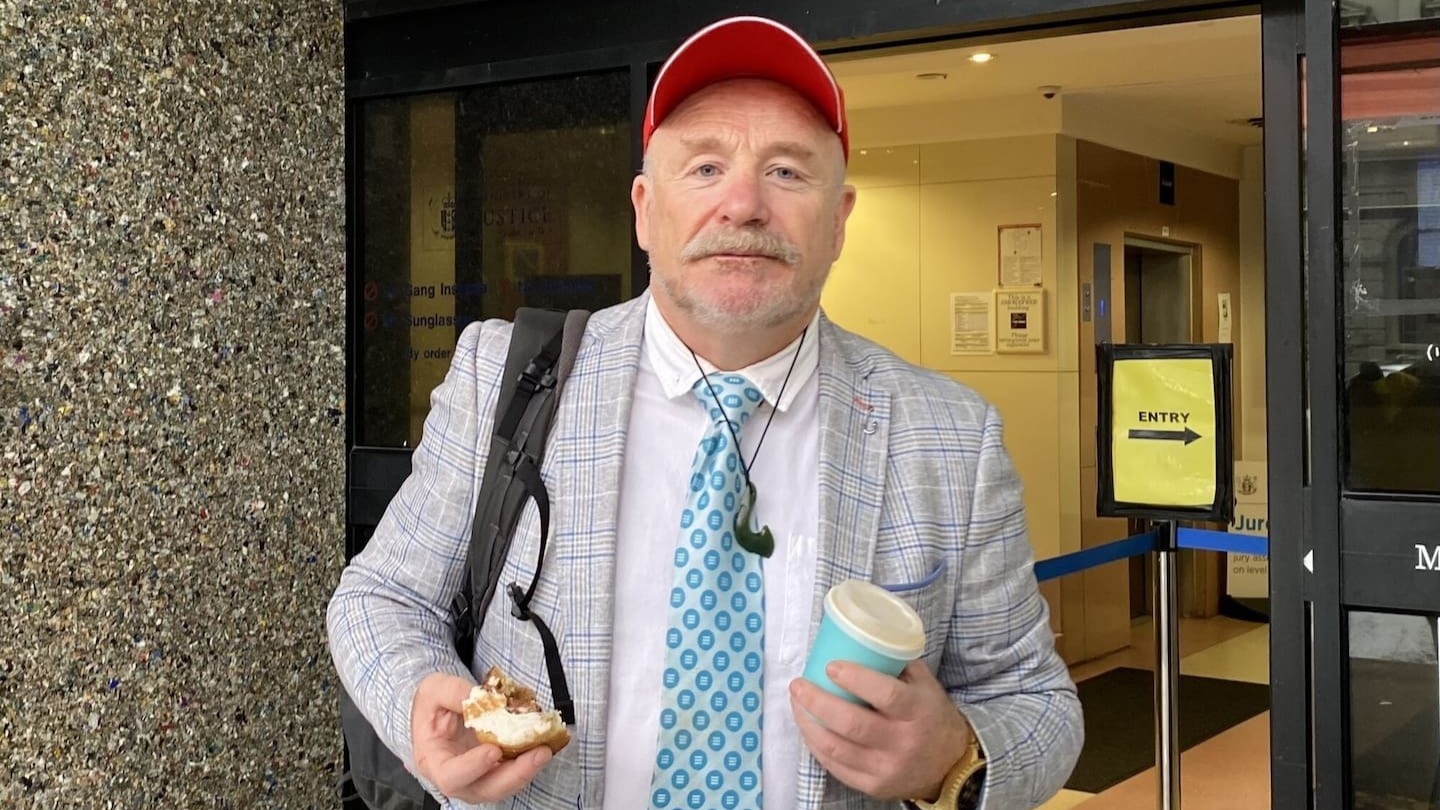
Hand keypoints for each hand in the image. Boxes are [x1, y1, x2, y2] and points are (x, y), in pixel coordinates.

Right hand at [410, 672, 552, 802]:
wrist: (438, 708)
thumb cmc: (431, 703)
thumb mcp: (434, 689)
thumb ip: (454, 692)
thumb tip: (481, 697)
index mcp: (433, 760)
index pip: (451, 776)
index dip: (473, 767)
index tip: (493, 750)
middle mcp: (457, 776)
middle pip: (484, 789)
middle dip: (514, 775)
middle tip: (538, 753)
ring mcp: (478, 776)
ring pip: (503, 786)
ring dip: (526, 770)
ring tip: (545, 749)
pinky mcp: (495, 769)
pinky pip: (513, 773)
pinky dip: (529, 762)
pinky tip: (543, 744)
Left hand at [790, 659, 968, 800]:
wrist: (950, 764)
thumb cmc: (931, 715)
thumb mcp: (925, 684)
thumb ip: (896, 663)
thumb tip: (856, 639)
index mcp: (919, 711)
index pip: (886, 695)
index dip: (855, 679)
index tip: (830, 666)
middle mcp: (903, 742)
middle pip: (852, 723)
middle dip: (818, 701)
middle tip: (798, 684)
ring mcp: (886, 768)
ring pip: (837, 748)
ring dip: (809, 723)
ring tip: (796, 703)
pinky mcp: (873, 785)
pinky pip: (836, 766)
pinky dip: (816, 745)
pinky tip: (808, 728)